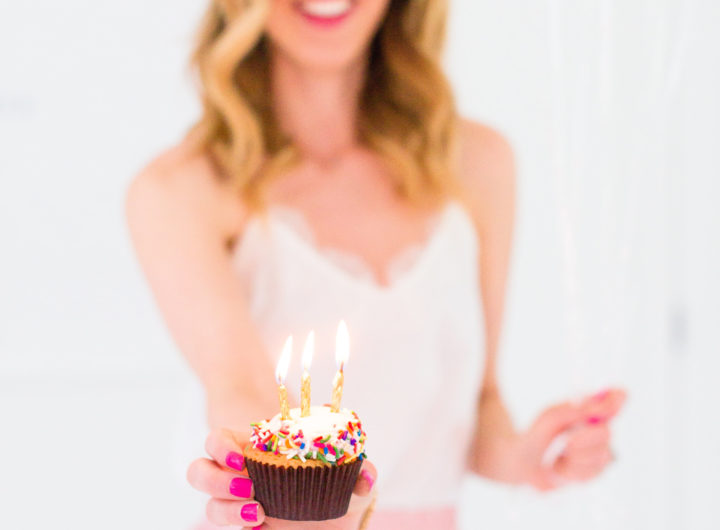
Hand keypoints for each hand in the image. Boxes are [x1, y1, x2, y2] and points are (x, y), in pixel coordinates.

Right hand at [187, 429, 376, 528]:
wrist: (334, 520)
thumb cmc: (333, 482)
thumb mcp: (346, 471)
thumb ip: (357, 472)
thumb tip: (368, 476)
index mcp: (255, 448)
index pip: (217, 440)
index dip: (220, 446)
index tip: (243, 457)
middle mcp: (238, 475)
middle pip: (199, 471)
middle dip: (215, 480)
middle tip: (248, 487)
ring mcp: (238, 504)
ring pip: (208, 505)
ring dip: (224, 510)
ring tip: (258, 513)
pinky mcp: (244, 525)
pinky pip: (227, 528)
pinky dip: (238, 528)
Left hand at [517, 388, 625, 490]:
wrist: (523, 464)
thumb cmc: (537, 436)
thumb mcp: (551, 418)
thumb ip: (576, 411)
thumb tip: (601, 406)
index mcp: (589, 409)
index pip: (616, 397)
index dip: (615, 401)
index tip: (606, 408)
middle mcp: (599, 427)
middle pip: (607, 433)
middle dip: (584, 439)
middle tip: (567, 442)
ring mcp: (600, 450)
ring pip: (600, 455)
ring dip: (574, 457)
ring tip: (559, 455)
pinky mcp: (596, 471)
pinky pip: (592, 472)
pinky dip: (571, 470)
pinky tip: (561, 467)